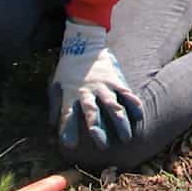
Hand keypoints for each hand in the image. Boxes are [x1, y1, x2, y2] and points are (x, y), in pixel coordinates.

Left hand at [48, 21, 143, 150]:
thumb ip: (55, 108)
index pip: (67, 115)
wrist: (83, 44)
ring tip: (127, 138)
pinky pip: (127, 93)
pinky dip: (133, 105)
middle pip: (92, 112)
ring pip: (113, 105)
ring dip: (120, 123)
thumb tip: (52, 130)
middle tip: (103, 146)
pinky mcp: (116, 80)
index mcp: (69, 95)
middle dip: (98, 130)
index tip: (70, 146)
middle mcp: (87, 92)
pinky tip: (139, 117)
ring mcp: (103, 85)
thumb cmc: (67, 71)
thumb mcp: (55, 87)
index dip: (67, 130)